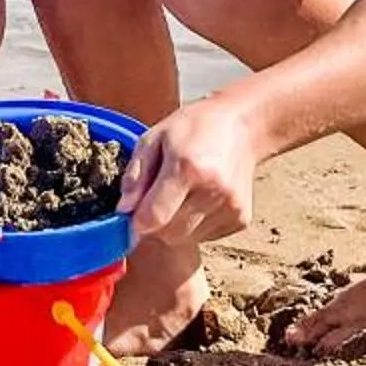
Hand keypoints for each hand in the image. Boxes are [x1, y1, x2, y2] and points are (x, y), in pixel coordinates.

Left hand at [119, 100, 259, 249]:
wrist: (242, 126)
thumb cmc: (194, 128)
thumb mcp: (154, 138)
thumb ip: (136, 174)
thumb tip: (124, 209)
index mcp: (187, 168)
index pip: (154, 217)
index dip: (136, 222)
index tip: (130, 216)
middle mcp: (213, 191)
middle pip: (169, 234)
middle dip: (155, 223)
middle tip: (156, 199)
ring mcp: (231, 208)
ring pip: (187, 238)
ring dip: (175, 224)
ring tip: (181, 194)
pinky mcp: (242, 219)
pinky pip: (206, 236)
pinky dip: (195, 224)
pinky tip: (199, 199)